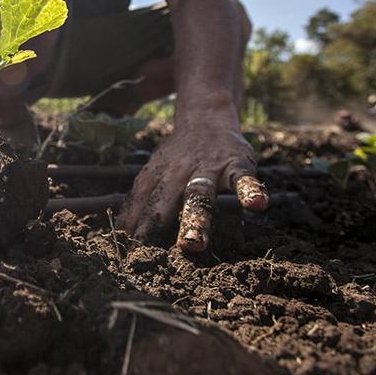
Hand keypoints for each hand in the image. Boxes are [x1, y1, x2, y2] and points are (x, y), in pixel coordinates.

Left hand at [116, 116, 267, 251]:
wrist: (206, 117)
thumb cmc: (177, 157)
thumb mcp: (153, 172)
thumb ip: (139, 201)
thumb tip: (119, 231)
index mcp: (155, 177)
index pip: (139, 204)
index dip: (132, 228)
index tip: (125, 255)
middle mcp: (177, 174)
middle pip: (164, 202)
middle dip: (155, 227)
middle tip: (148, 257)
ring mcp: (207, 169)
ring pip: (200, 194)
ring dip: (196, 219)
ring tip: (193, 244)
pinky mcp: (236, 163)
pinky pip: (244, 178)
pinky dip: (251, 190)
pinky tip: (256, 206)